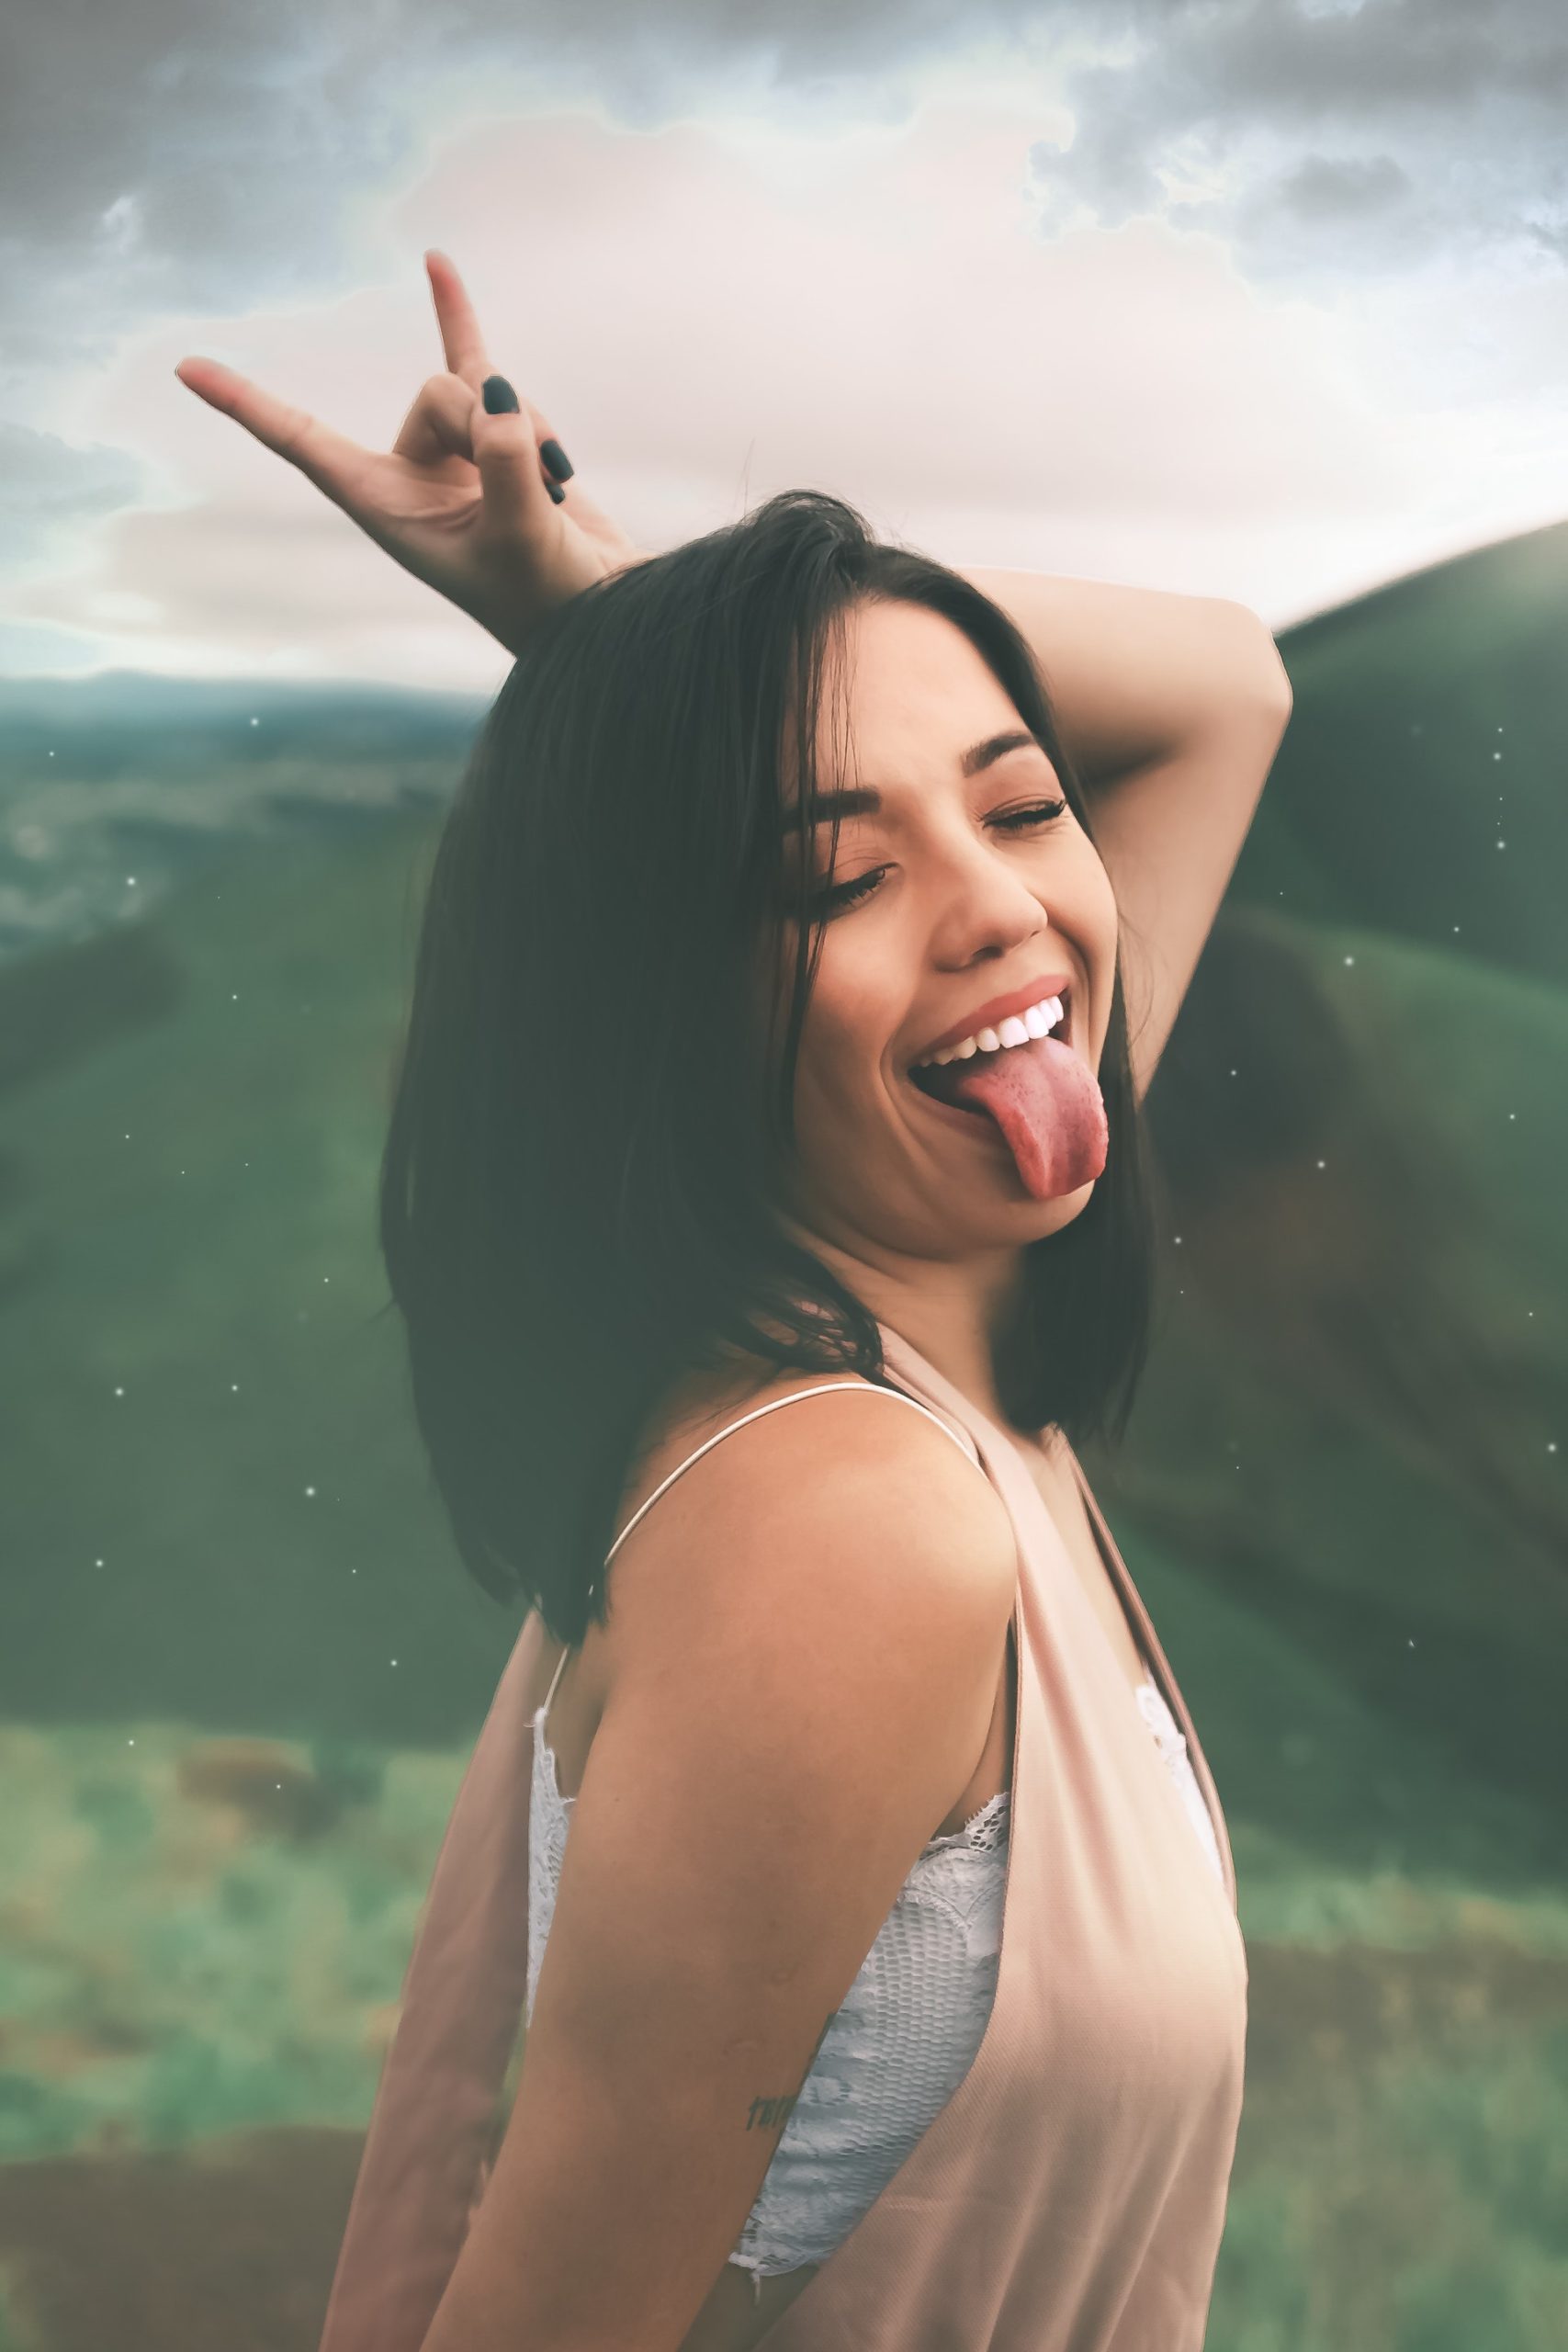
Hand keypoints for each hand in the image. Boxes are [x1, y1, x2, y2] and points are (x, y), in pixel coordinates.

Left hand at [174, 249, 651, 656]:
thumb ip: (505, 466)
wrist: (606, 612)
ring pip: (476, 385)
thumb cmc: (553, 599)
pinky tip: (435, 262)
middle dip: (488, 421)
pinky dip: (457, 316)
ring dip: (527, 424)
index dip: (249, 407)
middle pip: (434, 396)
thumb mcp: (525, 539)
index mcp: (390, 512)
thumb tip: (491, 395)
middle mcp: (413, 478)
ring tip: (555, 489)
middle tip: (528, 487)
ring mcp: (457, 453)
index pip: (304, 446)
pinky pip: (475, 361)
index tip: (186, 369)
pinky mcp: (500, 436)